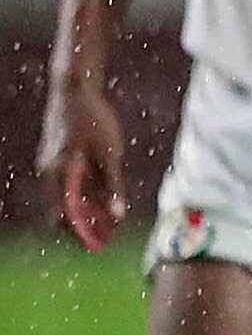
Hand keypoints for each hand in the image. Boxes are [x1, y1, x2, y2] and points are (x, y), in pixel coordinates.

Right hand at [36, 75, 124, 252]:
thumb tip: (118, 215)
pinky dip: (85, 194)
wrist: (74, 88)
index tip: (100, 246)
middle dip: (85, 225)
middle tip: (109, 237)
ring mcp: (53, 164)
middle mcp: (50, 173)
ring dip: (87, 211)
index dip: (82, 233)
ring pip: (68, 196)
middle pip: (65, 210)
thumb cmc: (93, 119)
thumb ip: (114, 186)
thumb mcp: (109, 154)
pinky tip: (105, 198)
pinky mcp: (60, 156)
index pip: (64, 217)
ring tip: (111, 223)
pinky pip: (69, 183)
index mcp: (58, 175)